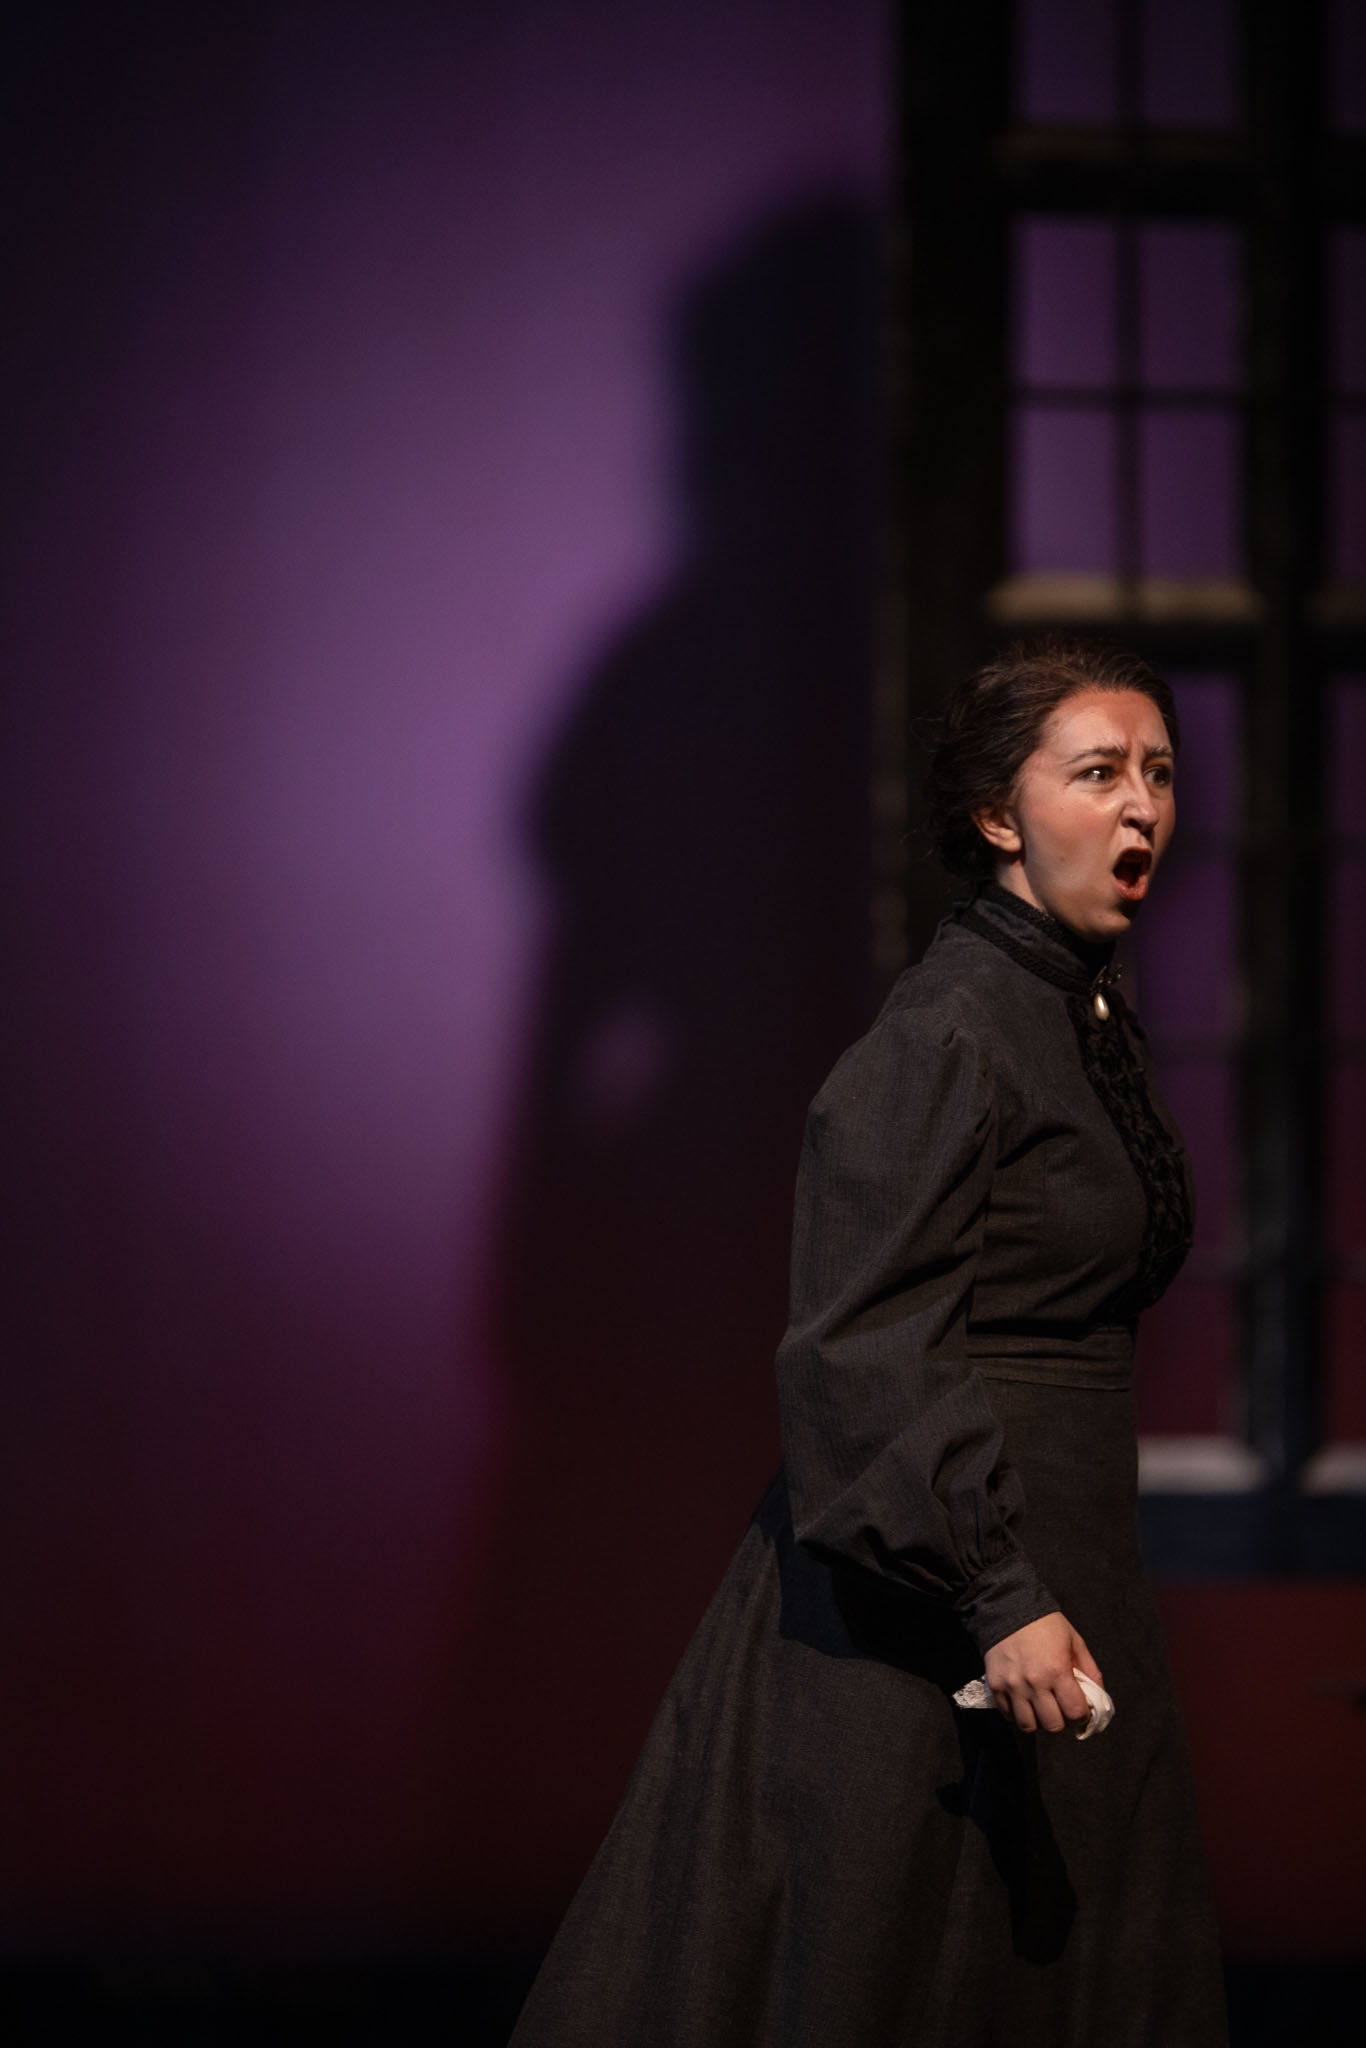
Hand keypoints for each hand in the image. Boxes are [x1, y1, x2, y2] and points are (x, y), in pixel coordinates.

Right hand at [983, 1612, 1102, 1734]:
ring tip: (1041, 1707)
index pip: (1075, 1713)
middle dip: (1061, 1720)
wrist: (1007, 1607)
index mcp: (1057, 1670)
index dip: (1082, 1716)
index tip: (1081, 1711)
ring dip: (1038, 1721)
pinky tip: (1024, 1701)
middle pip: (1053, 1725)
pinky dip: (1018, 1714)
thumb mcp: (1075, 1641)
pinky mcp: (995, 1686)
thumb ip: (1090, 1671)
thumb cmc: (1045, 1624)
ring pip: (1028, 1726)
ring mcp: (1013, 1686)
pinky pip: (1008, 1716)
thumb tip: (1098, 1698)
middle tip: (1060, 1708)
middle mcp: (1035, 1682)